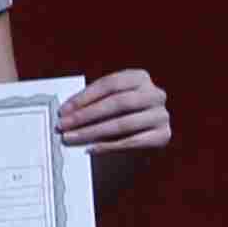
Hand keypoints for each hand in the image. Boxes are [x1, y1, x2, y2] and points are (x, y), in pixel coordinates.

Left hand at [58, 68, 172, 154]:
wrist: (141, 136)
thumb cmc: (116, 114)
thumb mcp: (107, 102)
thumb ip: (92, 103)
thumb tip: (66, 113)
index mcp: (140, 78)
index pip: (109, 84)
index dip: (84, 97)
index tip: (63, 110)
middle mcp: (156, 94)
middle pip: (118, 103)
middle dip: (86, 115)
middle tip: (63, 125)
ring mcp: (162, 115)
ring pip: (124, 123)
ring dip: (93, 132)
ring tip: (71, 138)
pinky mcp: (164, 135)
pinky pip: (133, 141)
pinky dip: (109, 146)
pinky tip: (91, 148)